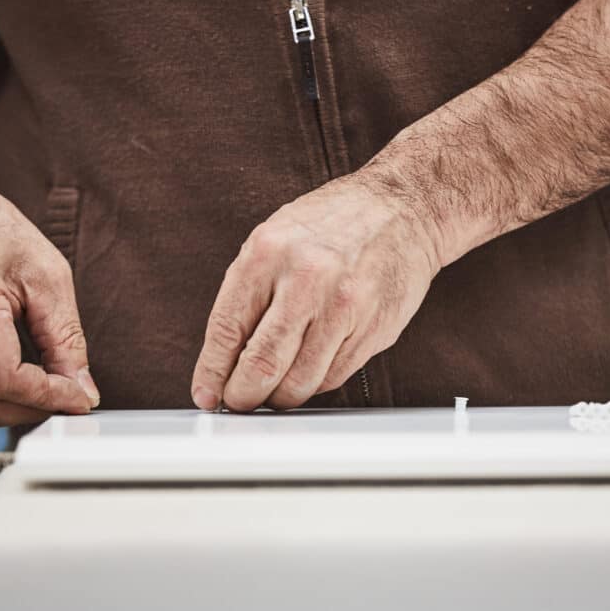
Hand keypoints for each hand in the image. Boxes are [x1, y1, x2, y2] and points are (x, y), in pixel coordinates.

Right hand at [0, 166, 99, 428]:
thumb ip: (65, 336)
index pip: (5, 380)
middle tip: (66, 398)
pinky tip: (11, 371)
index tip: (80, 399)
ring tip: (43, 385)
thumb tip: (82, 389)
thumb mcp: (45, 273)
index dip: (49, 398)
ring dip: (10, 408)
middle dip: (31, 411)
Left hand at [191, 173, 440, 410]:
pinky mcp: (372, 329)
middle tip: (240, 401)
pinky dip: (315, 382)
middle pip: (262, 365)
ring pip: (299, 381)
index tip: (206, 394)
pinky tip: (310, 369)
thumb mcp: (274, 240)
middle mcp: (305, 280)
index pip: (227, 330)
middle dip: (244, 395)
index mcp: (267, 254)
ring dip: (280, 397)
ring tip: (274, 391)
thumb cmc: (334, 225)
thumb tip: (225, 357)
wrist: (403, 209)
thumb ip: (249, 295)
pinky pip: (333, 376)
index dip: (212, 372)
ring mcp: (343, 307)